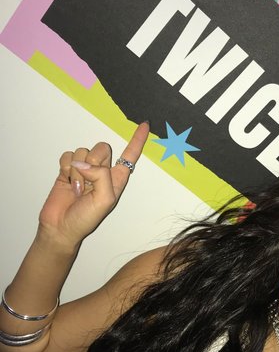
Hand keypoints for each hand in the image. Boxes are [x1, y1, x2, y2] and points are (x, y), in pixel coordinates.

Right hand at [38, 122, 149, 247]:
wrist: (61, 226)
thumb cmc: (85, 218)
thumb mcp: (104, 201)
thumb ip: (101, 178)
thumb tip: (85, 163)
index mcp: (116, 179)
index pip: (130, 155)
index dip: (137, 140)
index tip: (144, 125)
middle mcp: (102, 171)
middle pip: (102, 148)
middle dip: (93, 163)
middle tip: (88, 183)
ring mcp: (84, 169)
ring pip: (83, 151)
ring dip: (77, 171)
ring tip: (78, 189)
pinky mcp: (68, 169)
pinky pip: (67, 155)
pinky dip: (66, 167)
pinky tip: (67, 182)